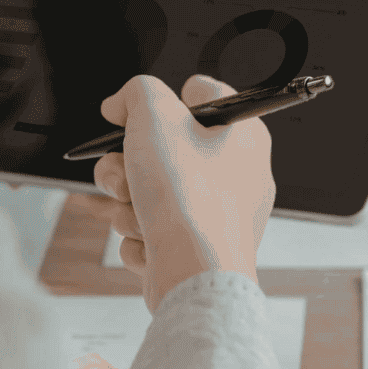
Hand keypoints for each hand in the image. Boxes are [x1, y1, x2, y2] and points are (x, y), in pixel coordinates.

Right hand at [92, 75, 274, 313]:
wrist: (196, 275)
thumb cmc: (189, 200)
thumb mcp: (156, 118)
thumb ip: (138, 93)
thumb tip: (123, 102)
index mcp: (243, 135)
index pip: (202, 96)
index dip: (160, 101)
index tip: (130, 113)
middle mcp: (238, 173)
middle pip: (165, 149)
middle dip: (129, 163)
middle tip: (125, 172)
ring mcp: (219, 214)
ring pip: (152, 192)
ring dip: (129, 203)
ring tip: (138, 213)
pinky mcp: (199, 248)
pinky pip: (154, 230)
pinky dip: (142, 236)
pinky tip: (150, 243)